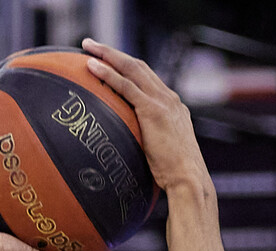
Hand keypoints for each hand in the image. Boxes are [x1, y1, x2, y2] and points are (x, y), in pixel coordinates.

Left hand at [82, 38, 209, 195]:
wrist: (188, 180)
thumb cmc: (173, 175)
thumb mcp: (161, 152)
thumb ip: (147, 142)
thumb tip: (126, 150)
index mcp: (172, 106)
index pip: (146, 78)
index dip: (125, 66)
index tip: (108, 60)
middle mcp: (169, 98)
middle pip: (138, 66)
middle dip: (113, 53)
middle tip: (91, 45)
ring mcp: (163, 102)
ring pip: (132, 70)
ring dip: (108, 55)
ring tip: (87, 47)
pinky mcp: (154, 111)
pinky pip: (127, 87)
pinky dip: (108, 74)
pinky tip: (92, 67)